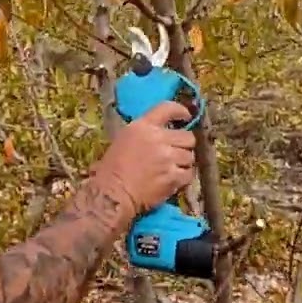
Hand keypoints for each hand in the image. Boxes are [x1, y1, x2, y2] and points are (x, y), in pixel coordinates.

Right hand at [89, 100, 196, 214]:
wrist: (112, 193)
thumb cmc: (111, 168)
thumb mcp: (123, 140)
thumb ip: (143, 133)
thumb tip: (158, 134)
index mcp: (143, 127)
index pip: (168, 109)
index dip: (181, 111)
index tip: (186, 117)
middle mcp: (158, 139)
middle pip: (187, 136)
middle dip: (184, 144)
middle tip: (177, 152)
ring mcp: (168, 158)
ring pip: (190, 156)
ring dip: (184, 162)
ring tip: (174, 168)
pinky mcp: (173, 177)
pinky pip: (189, 174)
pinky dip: (184, 177)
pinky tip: (175, 180)